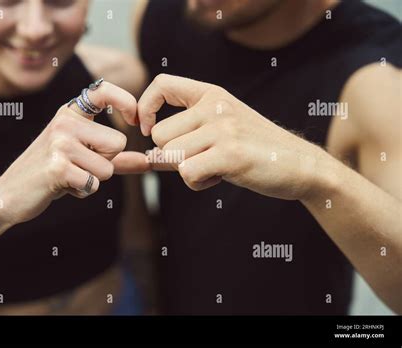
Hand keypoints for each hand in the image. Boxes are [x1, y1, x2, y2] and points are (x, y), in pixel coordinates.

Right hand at [0, 82, 136, 226]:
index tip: (135, 120)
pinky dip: (83, 191)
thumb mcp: (83, 157)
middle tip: (79, 165)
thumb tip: (148, 161)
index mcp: (70, 112)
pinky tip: (63, 186)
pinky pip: (94, 183)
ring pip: (108, 166)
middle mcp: (64, 121)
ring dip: (93, 179)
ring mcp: (59, 142)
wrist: (11, 194)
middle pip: (118, 142)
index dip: (126, 101)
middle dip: (106, 161)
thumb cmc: (51, 172)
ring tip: (70, 176)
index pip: (103, 90)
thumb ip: (117, 158)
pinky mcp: (57, 166)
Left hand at [117, 74, 325, 199]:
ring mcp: (223, 128)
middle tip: (202, 159)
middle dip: (172, 156)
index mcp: (212, 95)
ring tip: (216, 167)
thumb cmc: (254, 150)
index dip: (145, 107)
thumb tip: (146, 157)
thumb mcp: (218, 134)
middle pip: (159, 135)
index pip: (162, 84)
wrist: (301, 165)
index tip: (146, 128)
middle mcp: (215, 106)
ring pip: (171, 156)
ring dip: (188, 171)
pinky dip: (198, 183)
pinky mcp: (230, 154)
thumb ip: (181, 141)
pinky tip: (221, 177)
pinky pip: (187, 173)